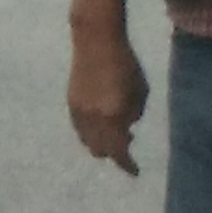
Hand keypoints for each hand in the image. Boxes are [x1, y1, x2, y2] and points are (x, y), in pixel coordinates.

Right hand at [68, 22, 149, 174]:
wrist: (95, 41)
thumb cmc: (125, 64)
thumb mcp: (141, 91)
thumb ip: (134, 113)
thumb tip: (127, 127)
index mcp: (112, 116)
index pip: (119, 152)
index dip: (127, 165)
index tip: (136, 171)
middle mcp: (91, 118)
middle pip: (99, 151)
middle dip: (113, 153)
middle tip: (127, 145)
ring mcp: (77, 110)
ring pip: (86, 140)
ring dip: (100, 142)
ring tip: (113, 131)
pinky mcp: (70, 102)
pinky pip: (78, 128)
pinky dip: (90, 131)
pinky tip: (100, 121)